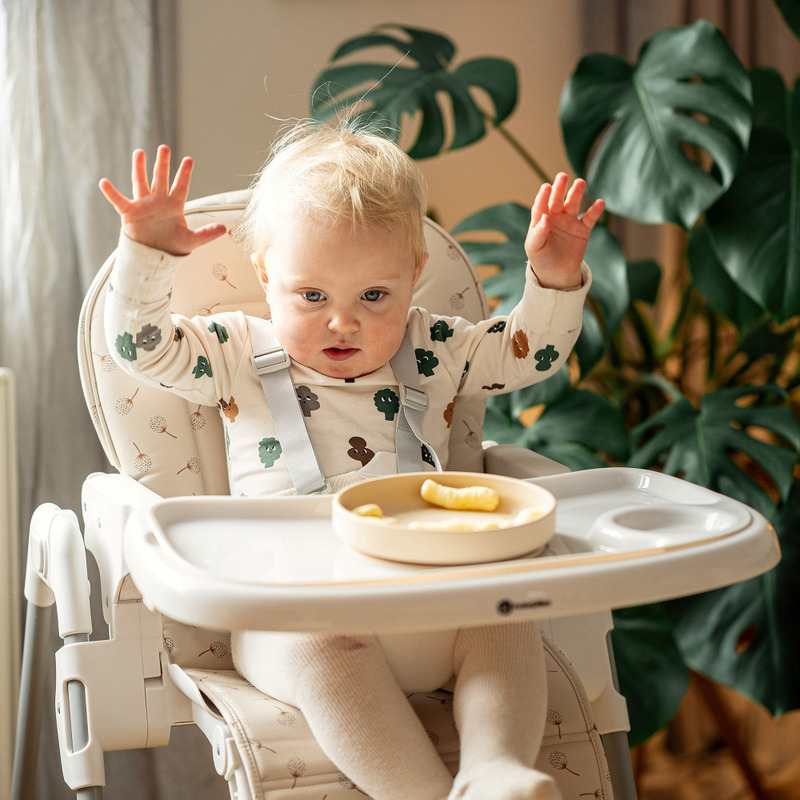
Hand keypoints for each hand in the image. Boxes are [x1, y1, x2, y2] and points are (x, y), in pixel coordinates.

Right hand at [99, 145, 225, 255]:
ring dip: (139, 168)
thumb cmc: (172, 246)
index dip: (184, 174)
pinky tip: (104, 182)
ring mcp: (143, 205)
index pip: (180, 186)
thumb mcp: (191, 241)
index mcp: (174, 206)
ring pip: (141, 183)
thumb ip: (207, 234)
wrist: (154, 257)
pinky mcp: (130, 213)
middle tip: (164, 147)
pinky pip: (119, 201)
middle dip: (163, 163)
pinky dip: (111, 193)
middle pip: (160, 178)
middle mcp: (158, 202)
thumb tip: (224, 229)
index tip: (189, 160)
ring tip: (139, 152)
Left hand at [524, 173, 604, 289]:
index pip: (541, 206)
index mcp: (540, 221)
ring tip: (580, 183)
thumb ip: (538, 233)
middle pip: (557, 199)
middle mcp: (555, 218)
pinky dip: (595, 211)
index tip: (546, 187)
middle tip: (562, 176)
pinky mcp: (582, 230)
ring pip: (573, 204)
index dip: (543, 197)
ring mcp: (569, 222)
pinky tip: (600, 203)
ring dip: (576, 193)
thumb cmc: (541, 259)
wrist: (556, 274)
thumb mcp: (534, 248)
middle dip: (559, 188)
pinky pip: (589, 218)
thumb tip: (545, 218)